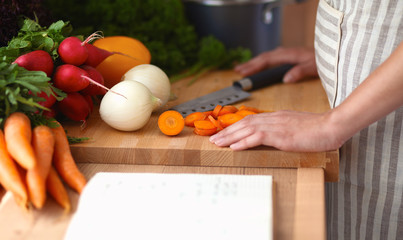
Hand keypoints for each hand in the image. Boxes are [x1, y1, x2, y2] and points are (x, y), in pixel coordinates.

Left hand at [209, 110, 343, 151]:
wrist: (332, 126)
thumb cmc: (317, 128)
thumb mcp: (295, 126)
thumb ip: (282, 128)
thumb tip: (271, 136)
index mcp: (277, 116)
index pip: (250, 119)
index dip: (235, 126)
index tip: (224, 132)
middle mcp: (273, 118)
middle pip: (244, 123)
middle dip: (227, 131)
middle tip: (213, 139)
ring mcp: (277, 125)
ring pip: (247, 129)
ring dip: (230, 136)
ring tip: (217, 143)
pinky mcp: (281, 135)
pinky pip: (258, 137)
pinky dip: (244, 142)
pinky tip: (234, 146)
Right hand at [234, 47, 317, 82]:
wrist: (333, 54)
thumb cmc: (323, 61)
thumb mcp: (313, 67)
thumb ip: (299, 72)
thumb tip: (286, 79)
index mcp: (289, 54)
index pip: (266, 60)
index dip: (253, 66)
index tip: (243, 72)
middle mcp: (286, 53)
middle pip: (263, 57)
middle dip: (250, 64)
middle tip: (237, 71)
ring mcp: (287, 54)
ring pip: (266, 57)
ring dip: (255, 63)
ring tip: (243, 69)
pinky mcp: (289, 57)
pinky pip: (271, 58)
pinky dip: (262, 62)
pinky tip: (260, 66)